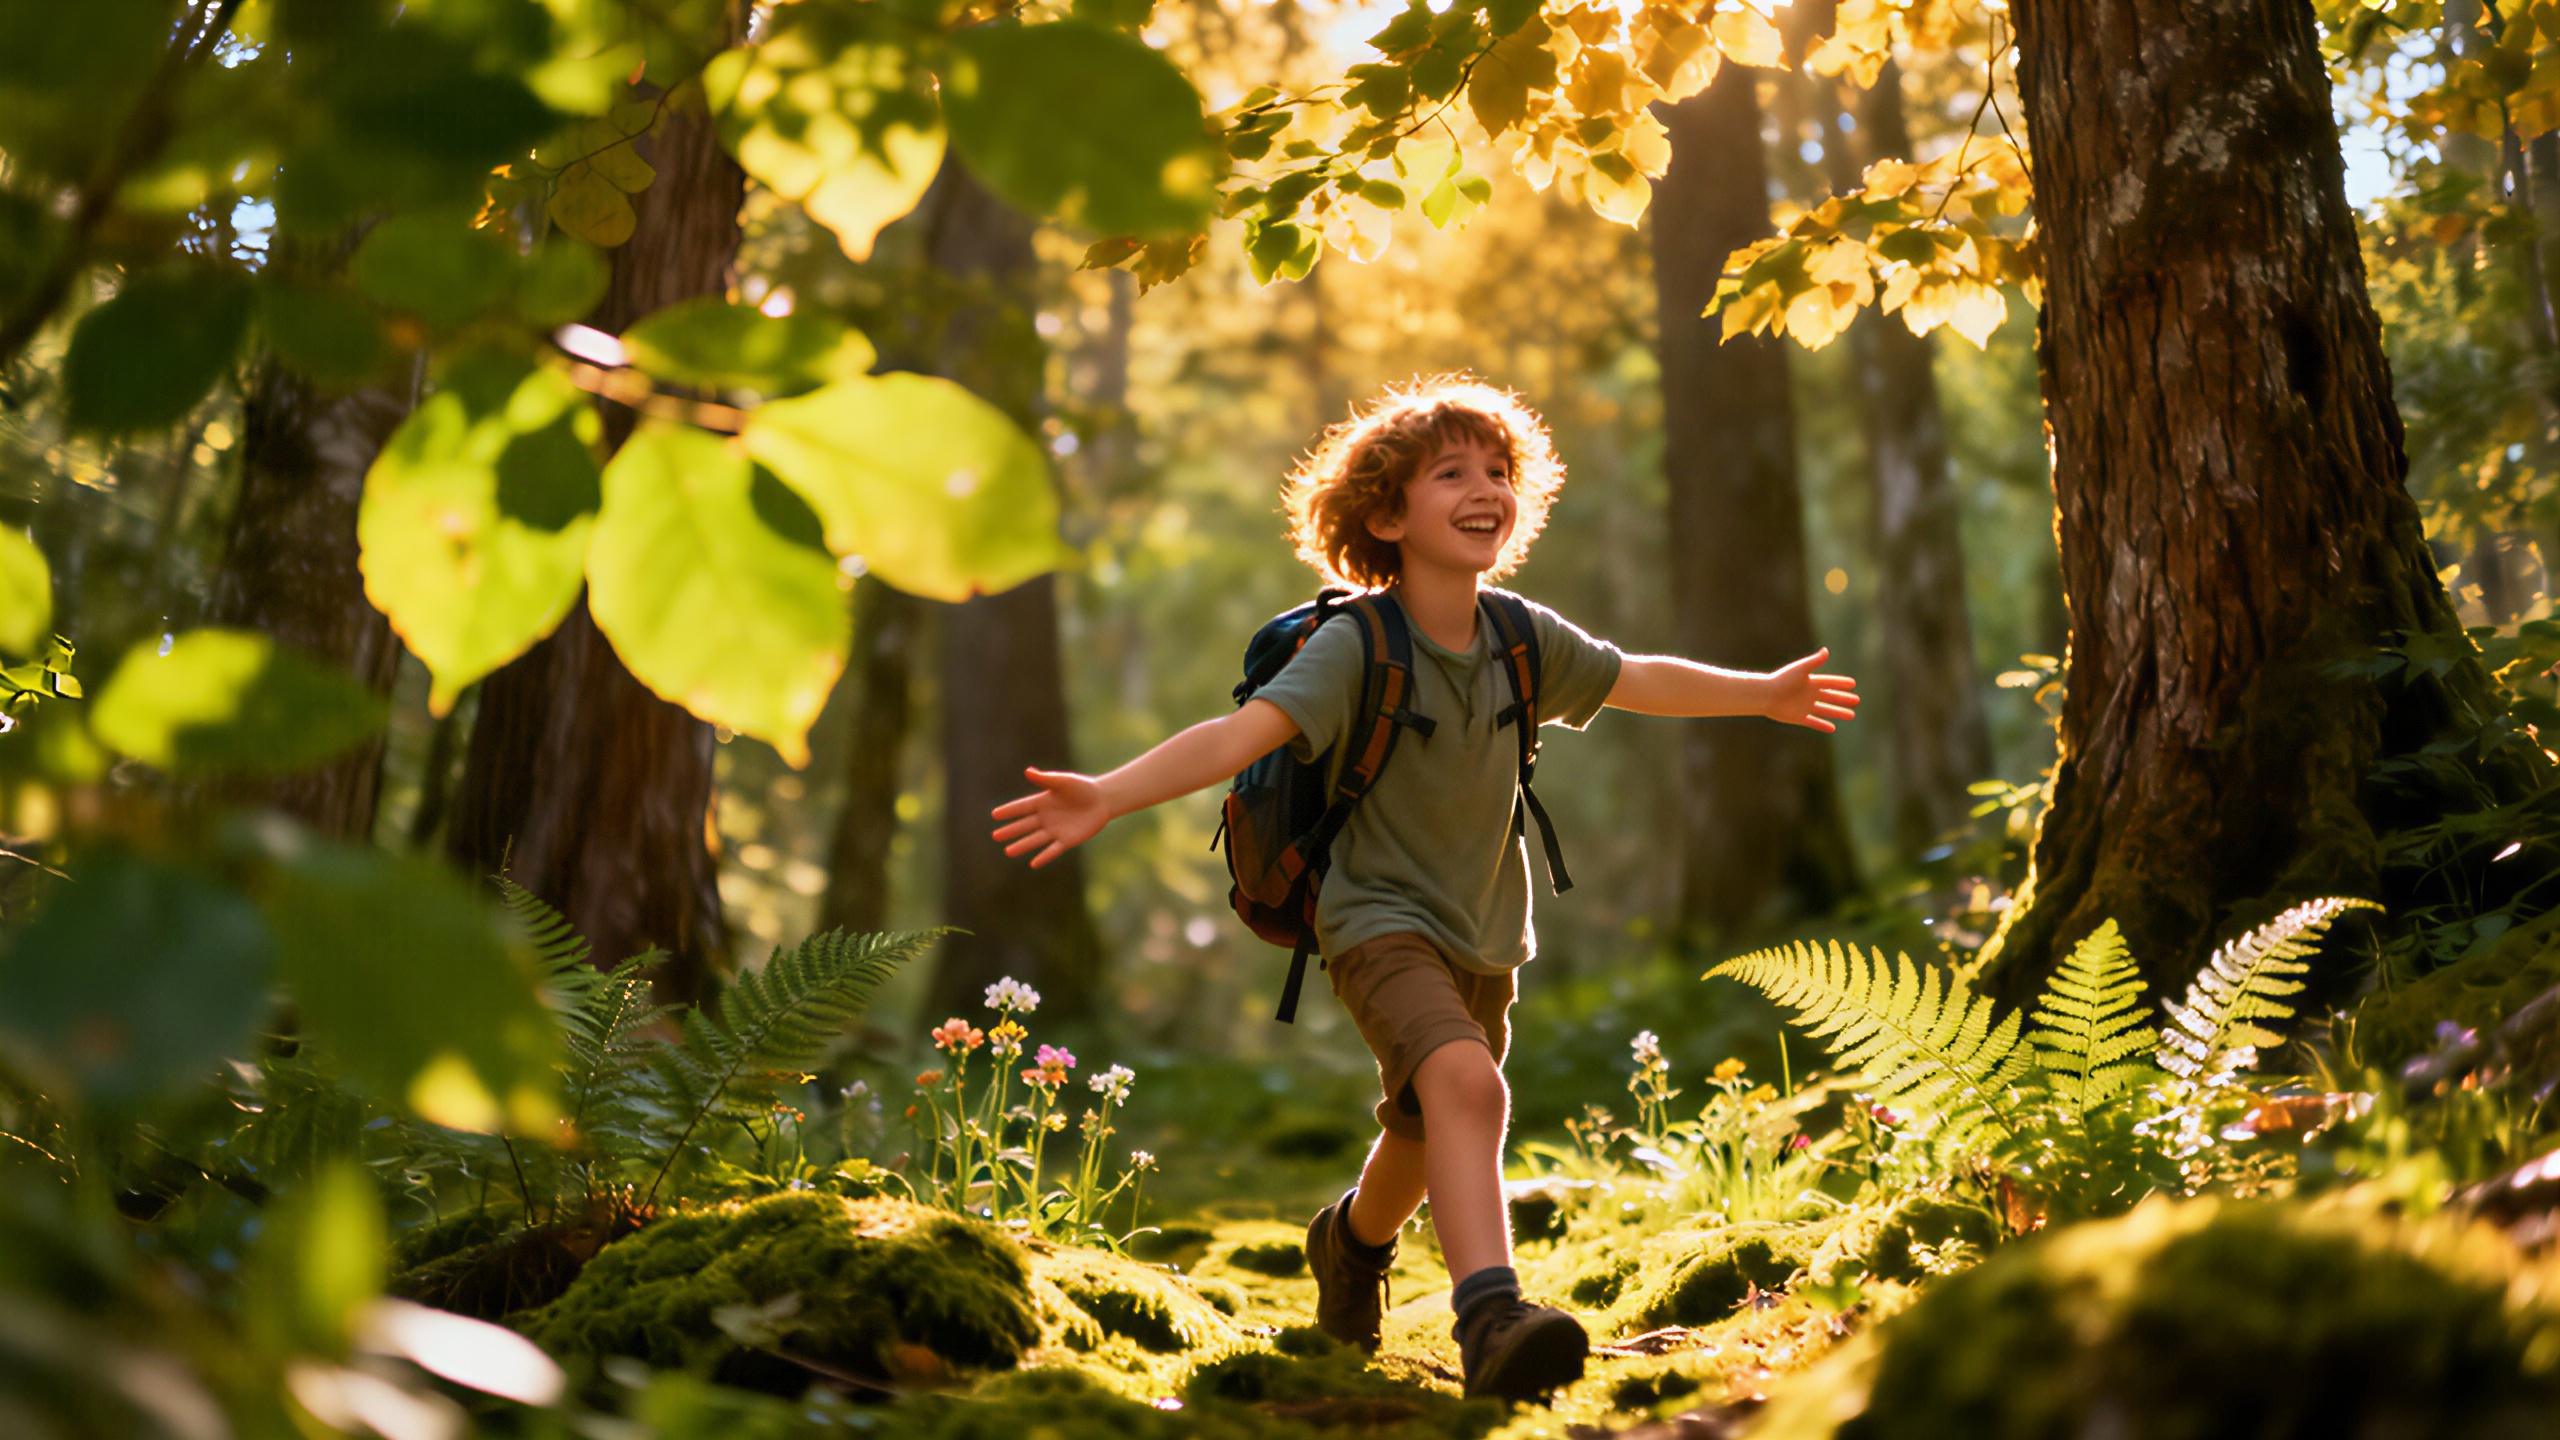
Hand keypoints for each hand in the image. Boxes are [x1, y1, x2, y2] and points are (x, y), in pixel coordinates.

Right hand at [990, 767, 1110, 867]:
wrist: (1103, 800)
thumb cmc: (1082, 788)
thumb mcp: (1064, 782)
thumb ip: (1046, 779)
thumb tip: (1027, 771)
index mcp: (1043, 802)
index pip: (1022, 807)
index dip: (1009, 811)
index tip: (994, 815)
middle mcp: (1046, 817)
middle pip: (1025, 825)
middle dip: (1011, 831)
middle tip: (995, 836)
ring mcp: (1055, 830)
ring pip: (1035, 840)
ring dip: (1022, 845)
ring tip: (1007, 851)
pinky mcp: (1067, 840)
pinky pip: (1053, 850)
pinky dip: (1044, 857)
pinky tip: (1033, 863)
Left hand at [1766, 648, 1859, 731]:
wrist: (1766, 695)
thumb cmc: (1782, 679)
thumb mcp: (1801, 669)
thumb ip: (1814, 661)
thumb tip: (1826, 650)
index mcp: (1809, 681)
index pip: (1829, 682)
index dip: (1840, 683)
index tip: (1853, 684)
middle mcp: (1808, 694)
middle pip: (1830, 697)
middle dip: (1843, 699)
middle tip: (1857, 701)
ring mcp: (1804, 706)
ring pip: (1825, 710)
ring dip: (1838, 712)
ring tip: (1851, 715)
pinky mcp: (1798, 717)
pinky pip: (1813, 722)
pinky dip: (1822, 725)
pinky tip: (1833, 728)